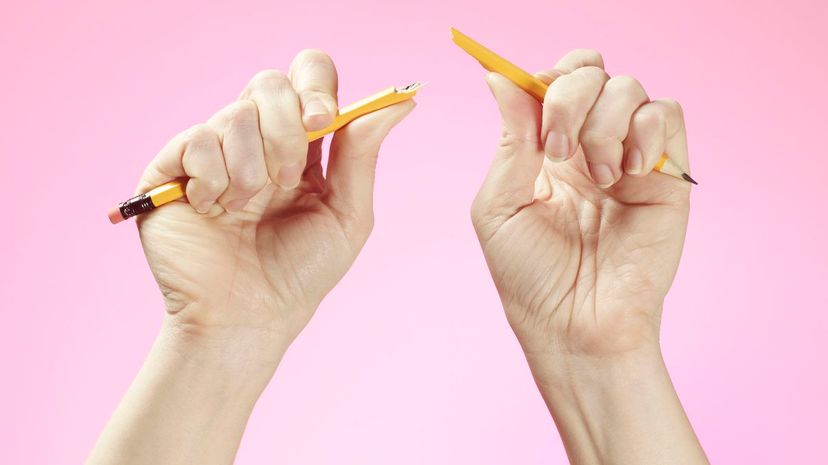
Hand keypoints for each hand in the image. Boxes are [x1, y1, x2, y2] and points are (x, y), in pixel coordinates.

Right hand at [136, 50, 414, 352]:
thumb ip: (363, 153)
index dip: (316, 86)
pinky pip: (195, 140)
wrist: (248, 317)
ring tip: (246, 210)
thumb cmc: (301, 272)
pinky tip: (214, 211)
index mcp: (302, 143)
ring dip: (251, 170)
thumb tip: (402, 101)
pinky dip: (213, 178)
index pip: (308, 77)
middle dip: (286, 130)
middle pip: (269, 83)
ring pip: (235, 115)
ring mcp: (214, 151)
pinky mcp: (172, 169)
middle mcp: (257, 139)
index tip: (323, 121)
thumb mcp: (346, 213)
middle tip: (287, 180)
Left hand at [471, 49, 690, 366]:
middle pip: (591, 72)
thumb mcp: (500, 203)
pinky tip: (625, 173)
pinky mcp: (668, 175)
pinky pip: (667, 114)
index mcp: (546, 150)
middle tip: (558, 151)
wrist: (574, 326)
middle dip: (570, 99)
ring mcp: (629, 157)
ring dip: (603, 124)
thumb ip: (510, 139)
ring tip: (596, 177)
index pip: (556, 80)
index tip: (534, 111)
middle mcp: (589, 145)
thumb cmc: (530, 276)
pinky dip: (644, 131)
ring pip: (629, 88)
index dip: (547, 80)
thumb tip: (500, 77)